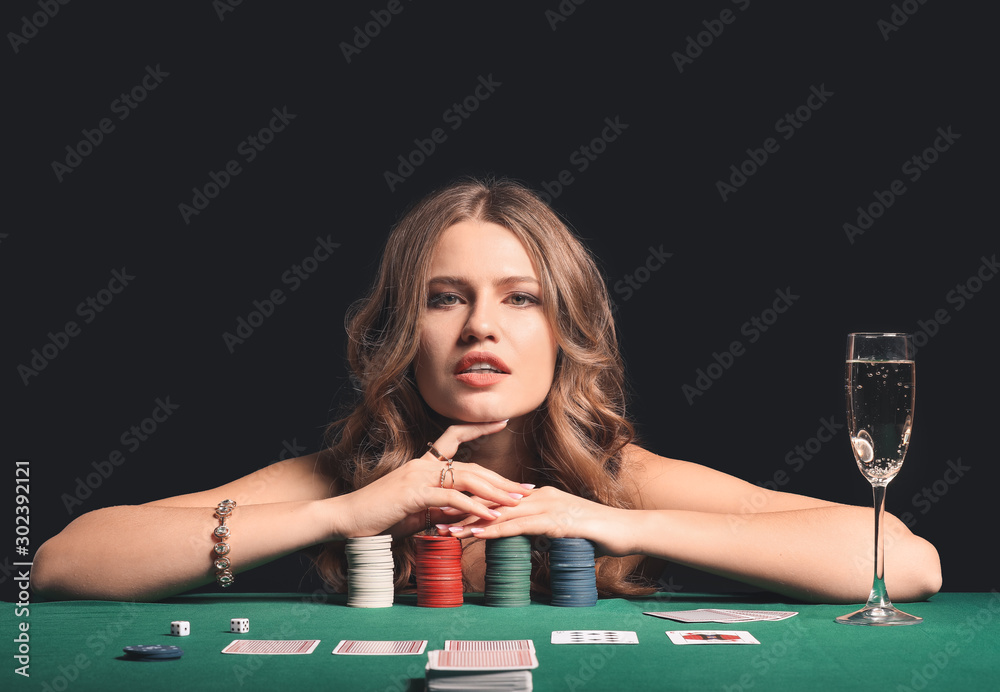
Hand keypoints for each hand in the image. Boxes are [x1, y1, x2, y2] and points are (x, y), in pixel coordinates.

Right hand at [336, 421, 532, 538]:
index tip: (503, 421)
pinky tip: (492, 518)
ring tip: (517, 503)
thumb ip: (440, 508)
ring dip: (496, 493)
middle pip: (472, 465)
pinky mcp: (414, 492)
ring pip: (467, 479)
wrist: (346, 520)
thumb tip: (463, 511)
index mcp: (422, 464)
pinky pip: (453, 498)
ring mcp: (418, 476)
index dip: (478, 426)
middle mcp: (422, 464)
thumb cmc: (379, 517)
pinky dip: (475, 508)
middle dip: (502, 479)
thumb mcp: (416, 511)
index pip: (454, 436)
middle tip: (527, 488)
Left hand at [438, 486, 636, 556]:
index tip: (445, 509)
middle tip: (432, 514)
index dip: (470, 503)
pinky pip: (521, 525)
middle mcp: (540, 496)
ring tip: (445, 528)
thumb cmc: (600, 534)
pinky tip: (478, 534)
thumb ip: (545, 533)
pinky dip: (497, 529)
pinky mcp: (557, 520)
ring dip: (471, 520)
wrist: (629, 531)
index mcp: (539, 497)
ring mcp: (549, 506)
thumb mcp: (564, 532)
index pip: (497, 499)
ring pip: (501, 512)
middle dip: (461, 509)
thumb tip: (530, 543)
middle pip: (492, 501)